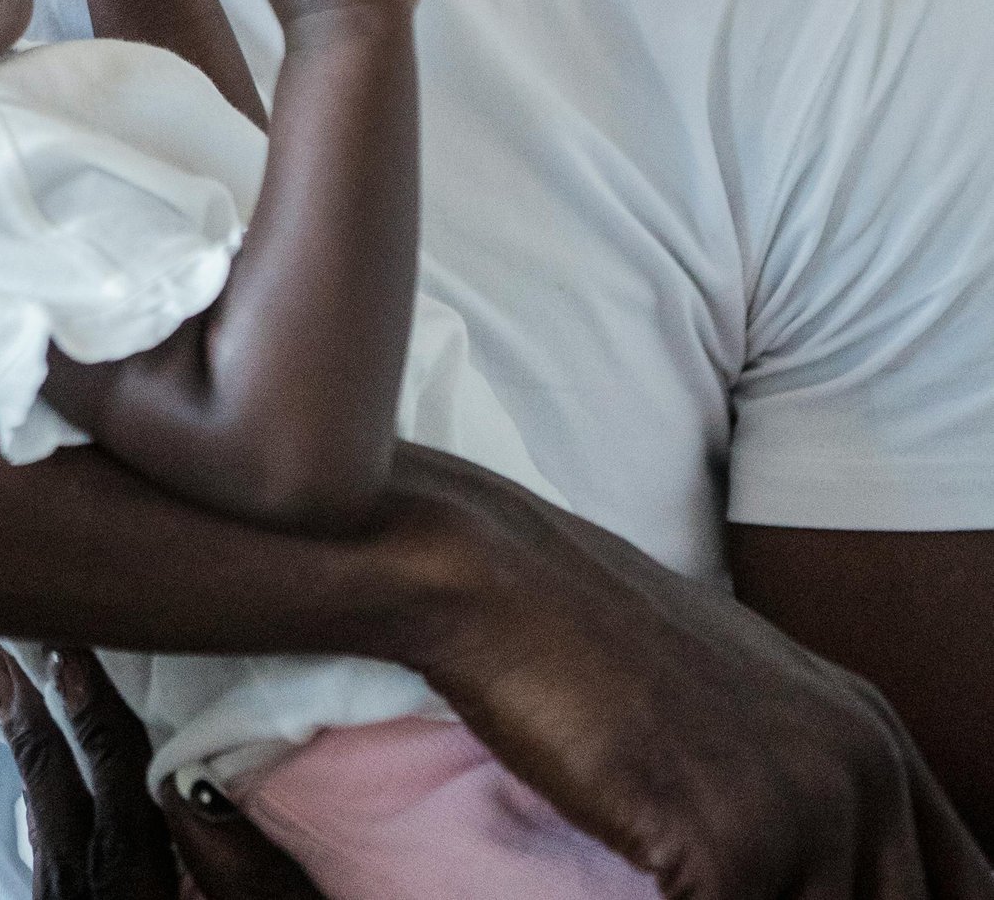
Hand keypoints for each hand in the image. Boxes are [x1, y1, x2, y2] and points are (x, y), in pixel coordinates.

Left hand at [0, 646, 323, 899]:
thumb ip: (246, 870)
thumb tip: (187, 784)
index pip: (116, 786)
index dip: (95, 713)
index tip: (69, 648)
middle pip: (57, 808)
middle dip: (33, 727)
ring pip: (43, 846)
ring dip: (32, 772)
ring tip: (7, 697)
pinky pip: (48, 884)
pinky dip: (45, 833)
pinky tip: (42, 805)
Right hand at [392, 453, 993, 899]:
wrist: (499, 579)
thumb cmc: (590, 638)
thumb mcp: (738, 701)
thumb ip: (805, 786)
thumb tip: (825, 870)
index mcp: (874, 734)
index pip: (959, 887)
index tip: (812, 894)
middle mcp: (865, 770)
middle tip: (724, 878)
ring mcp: (809, 810)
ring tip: (682, 875)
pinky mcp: (739, 853)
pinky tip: (650, 879)